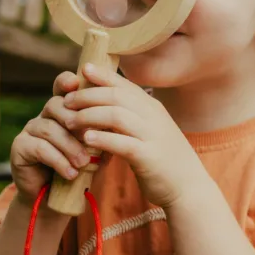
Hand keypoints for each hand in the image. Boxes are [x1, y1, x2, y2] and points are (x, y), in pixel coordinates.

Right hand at [9, 71, 91, 206]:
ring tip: (84, 162)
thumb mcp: (96, 146)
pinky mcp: (20, 147)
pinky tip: (71, 173)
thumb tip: (118, 124)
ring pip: (49, 128)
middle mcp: (44, 115)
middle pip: (56, 105)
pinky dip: (58, 161)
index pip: (62, 87)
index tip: (76, 83)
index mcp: (63, 109)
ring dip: (70, 146)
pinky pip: (39, 148)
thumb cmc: (80, 166)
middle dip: (75, 121)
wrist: (55, 196)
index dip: (66, 81)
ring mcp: (30, 129)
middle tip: (92, 139)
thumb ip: (103, 131)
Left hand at [60, 64, 208, 209]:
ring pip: (116, 115)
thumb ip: (132, 117)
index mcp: (152, 107)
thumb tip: (104, 106)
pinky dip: (102, 138)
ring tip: (69, 121)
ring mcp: (152, 135)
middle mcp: (153, 116)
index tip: (83, 69)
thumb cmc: (164, 159)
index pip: (124, 84)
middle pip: (116, 96)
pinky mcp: (149, 157)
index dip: (103, 75)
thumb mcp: (150, 130)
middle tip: (66, 101)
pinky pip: (122, 143)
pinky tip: (86, 139)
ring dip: (89, 116)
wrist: (188, 186)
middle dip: (88, 95)